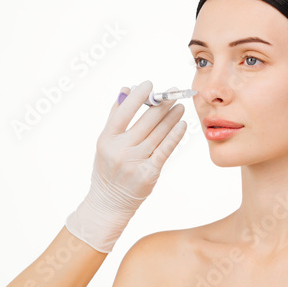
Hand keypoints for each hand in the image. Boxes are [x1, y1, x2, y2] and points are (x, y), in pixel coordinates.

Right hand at [65, 80, 186, 252]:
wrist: (109, 203)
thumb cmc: (107, 168)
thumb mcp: (105, 143)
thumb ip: (115, 116)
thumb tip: (126, 89)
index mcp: (106, 139)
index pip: (123, 112)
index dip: (138, 96)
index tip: (150, 84)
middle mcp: (120, 150)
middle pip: (146, 121)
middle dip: (162, 104)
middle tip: (174, 92)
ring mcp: (135, 162)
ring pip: (158, 134)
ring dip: (172, 117)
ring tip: (180, 106)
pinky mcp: (149, 173)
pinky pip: (165, 150)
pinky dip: (175, 135)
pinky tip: (182, 124)